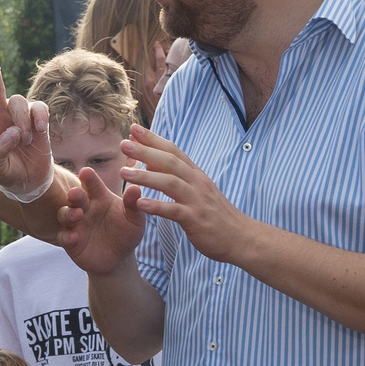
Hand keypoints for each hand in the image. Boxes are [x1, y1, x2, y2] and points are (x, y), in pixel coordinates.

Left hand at [0, 45, 53, 199]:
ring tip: (24, 140)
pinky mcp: (37, 118)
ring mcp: (18, 115)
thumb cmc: (7, 173)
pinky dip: (38, 118)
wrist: (29, 181)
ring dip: (21, 121)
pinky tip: (39, 131)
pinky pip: (38, 107)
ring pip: (18, 101)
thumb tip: (12, 132)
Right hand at [57, 164, 147, 274]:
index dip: (89, 178)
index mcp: (100, 198)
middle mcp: (85, 208)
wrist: (120, 258)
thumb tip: (136, 188)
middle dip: (74, 194)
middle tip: (76, 193)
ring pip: (65, 214)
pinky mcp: (70, 241)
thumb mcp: (134, 219)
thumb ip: (133, 205)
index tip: (86, 172)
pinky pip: (64, 237)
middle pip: (75, 198)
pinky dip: (67, 236)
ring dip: (68, 214)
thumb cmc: (127, 232)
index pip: (93, 185)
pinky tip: (74, 237)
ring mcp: (75, 224)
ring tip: (77, 215)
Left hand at [120, 125, 255, 263]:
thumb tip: (150, 163)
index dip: (154, 139)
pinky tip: (140, 202)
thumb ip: (176, 176)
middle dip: (146, 151)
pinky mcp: (196, 220)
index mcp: (196, 175)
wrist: (241, 237)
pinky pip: (174, 211)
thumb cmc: (214, 214)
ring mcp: (197, 201)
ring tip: (123, 173)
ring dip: (146, 176)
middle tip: (123, 144)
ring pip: (170, 183)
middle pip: (170, 162)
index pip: (173, 151)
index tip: (133, 128)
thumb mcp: (196, 191)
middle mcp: (197, 183)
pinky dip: (157, 206)